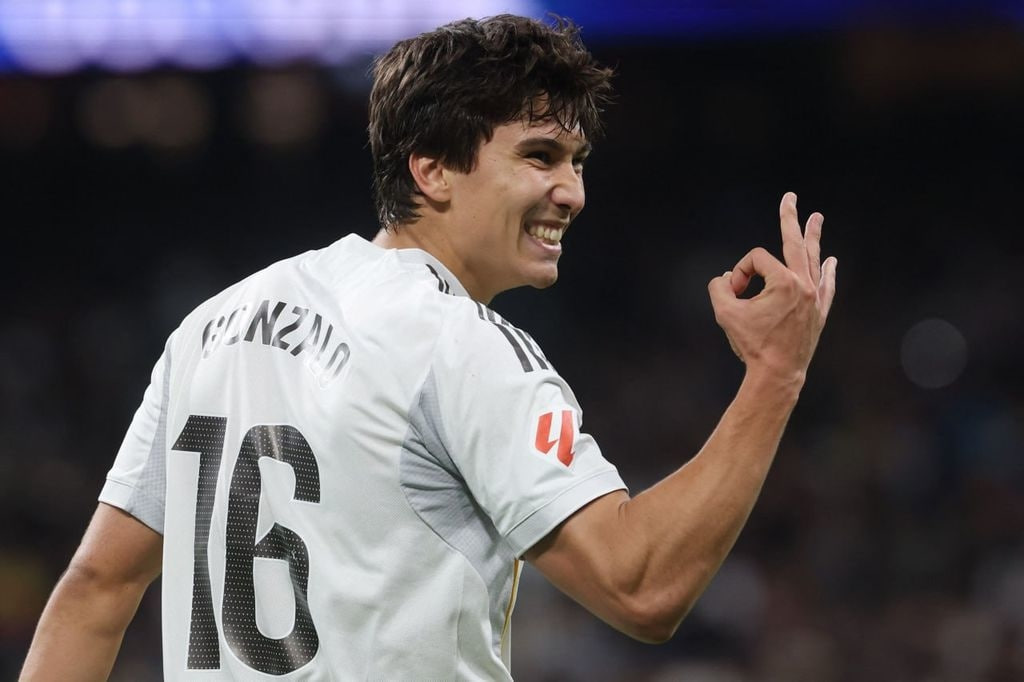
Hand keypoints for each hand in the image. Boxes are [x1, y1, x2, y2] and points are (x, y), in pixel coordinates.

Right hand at [707, 192, 837, 384]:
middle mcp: (804, 284)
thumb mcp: (725, 313)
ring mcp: (815, 298)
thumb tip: (724, 278)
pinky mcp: (819, 312)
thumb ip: (719, 288)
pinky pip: (826, 286)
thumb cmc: (752, 345)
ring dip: (813, 238)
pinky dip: (828, 272)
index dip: (739, 273)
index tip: (733, 293)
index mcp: (784, 281)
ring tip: (816, 218)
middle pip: (794, 243)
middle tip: (790, 197)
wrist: (778, 374)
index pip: (756, 260)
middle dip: (789, 218)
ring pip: (813, 260)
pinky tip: (831, 260)